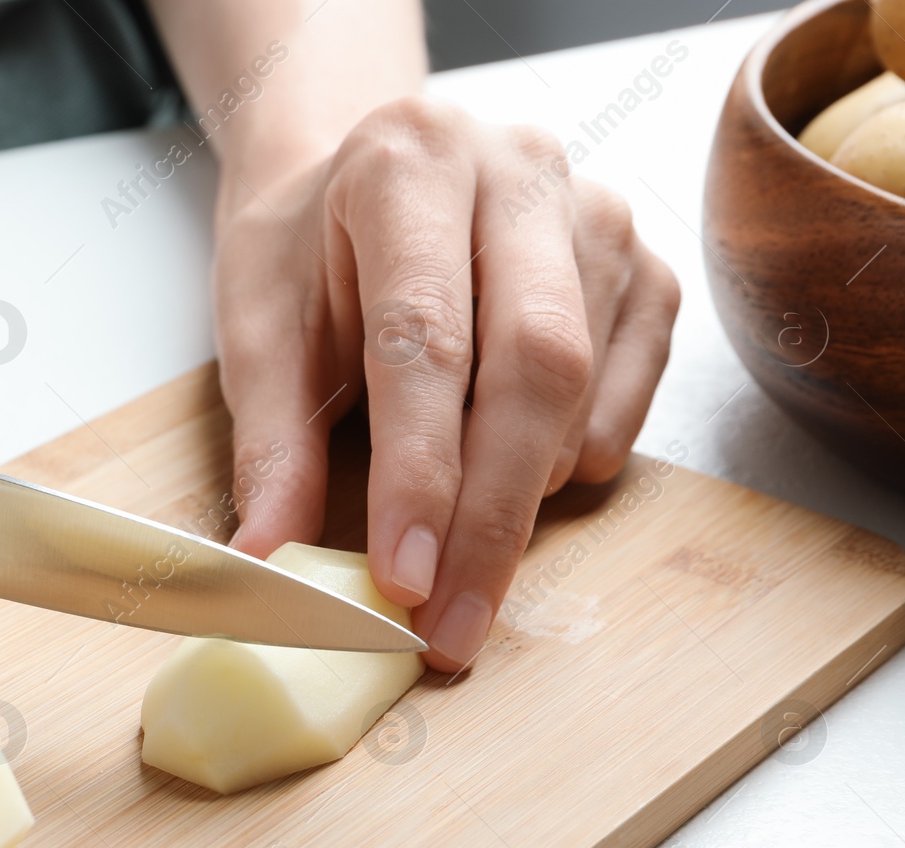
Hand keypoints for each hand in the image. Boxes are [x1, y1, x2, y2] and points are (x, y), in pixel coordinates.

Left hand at [216, 98, 680, 670]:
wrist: (363, 178)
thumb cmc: (307, 252)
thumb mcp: (259, 330)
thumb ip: (271, 445)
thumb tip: (271, 561)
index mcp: (406, 163)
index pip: (426, 336)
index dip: (419, 471)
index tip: (404, 579)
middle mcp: (519, 170)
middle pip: (535, 363)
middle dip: (491, 516)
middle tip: (452, 626)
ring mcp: (597, 214)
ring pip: (583, 388)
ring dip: (522, 492)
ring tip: (455, 530)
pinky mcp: (645, 266)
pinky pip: (627, 396)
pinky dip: (571, 462)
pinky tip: (510, 466)